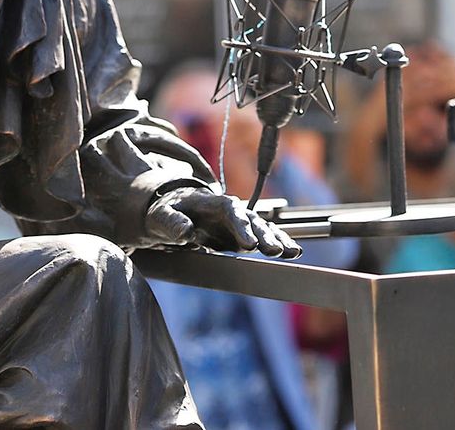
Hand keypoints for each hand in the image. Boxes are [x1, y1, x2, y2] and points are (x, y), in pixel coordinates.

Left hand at [143, 188, 301, 258]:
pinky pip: (265, 237)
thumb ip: (172, 222)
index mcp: (214, 202)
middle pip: (252, 221)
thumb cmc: (166, 212)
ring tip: (291, 252)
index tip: (249, 244)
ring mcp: (240, 223)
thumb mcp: (161, 215)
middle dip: (264, 236)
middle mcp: (232, 211)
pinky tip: (293, 252)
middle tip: (274, 252)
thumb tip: (186, 233)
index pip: (231, 212)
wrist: (174, 211)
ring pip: (264, 229)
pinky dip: (280, 243)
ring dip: (277, 240)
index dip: (241, 227)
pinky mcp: (244, 235)